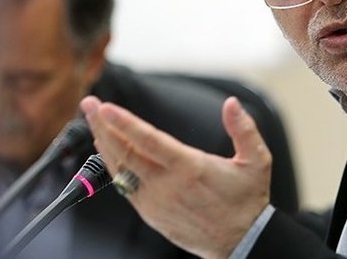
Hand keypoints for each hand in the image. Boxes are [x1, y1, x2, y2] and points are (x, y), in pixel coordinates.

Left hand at [80, 95, 271, 258]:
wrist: (240, 241)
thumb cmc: (247, 200)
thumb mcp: (257, 161)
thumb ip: (244, 129)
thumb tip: (232, 104)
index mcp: (190, 169)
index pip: (149, 141)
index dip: (124, 123)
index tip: (105, 107)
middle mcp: (167, 185)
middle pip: (125, 152)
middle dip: (103, 125)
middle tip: (89, 103)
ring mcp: (155, 201)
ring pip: (120, 169)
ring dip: (104, 143)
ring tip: (93, 121)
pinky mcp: (150, 213)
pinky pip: (124, 185)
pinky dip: (113, 164)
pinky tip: (108, 149)